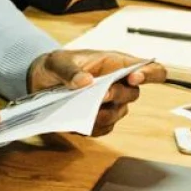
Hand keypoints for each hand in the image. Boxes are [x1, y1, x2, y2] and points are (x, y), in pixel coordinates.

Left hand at [26, 50, 163, 136]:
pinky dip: (93, 126)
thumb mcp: (56, 62)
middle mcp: (118, 84)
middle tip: (100, 95)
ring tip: (85, 110)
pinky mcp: (100, 120)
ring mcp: (111, 104)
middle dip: (117, 95)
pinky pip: (104, 128)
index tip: (134, 77)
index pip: (150, 68)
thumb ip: (68, 70)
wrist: (39, 83)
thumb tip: (85, 81)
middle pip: (133, 93)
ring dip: (104, 113)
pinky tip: (79, 121)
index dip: (150, 74)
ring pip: (119, 113)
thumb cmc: (55, 66)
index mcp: (115, 63)